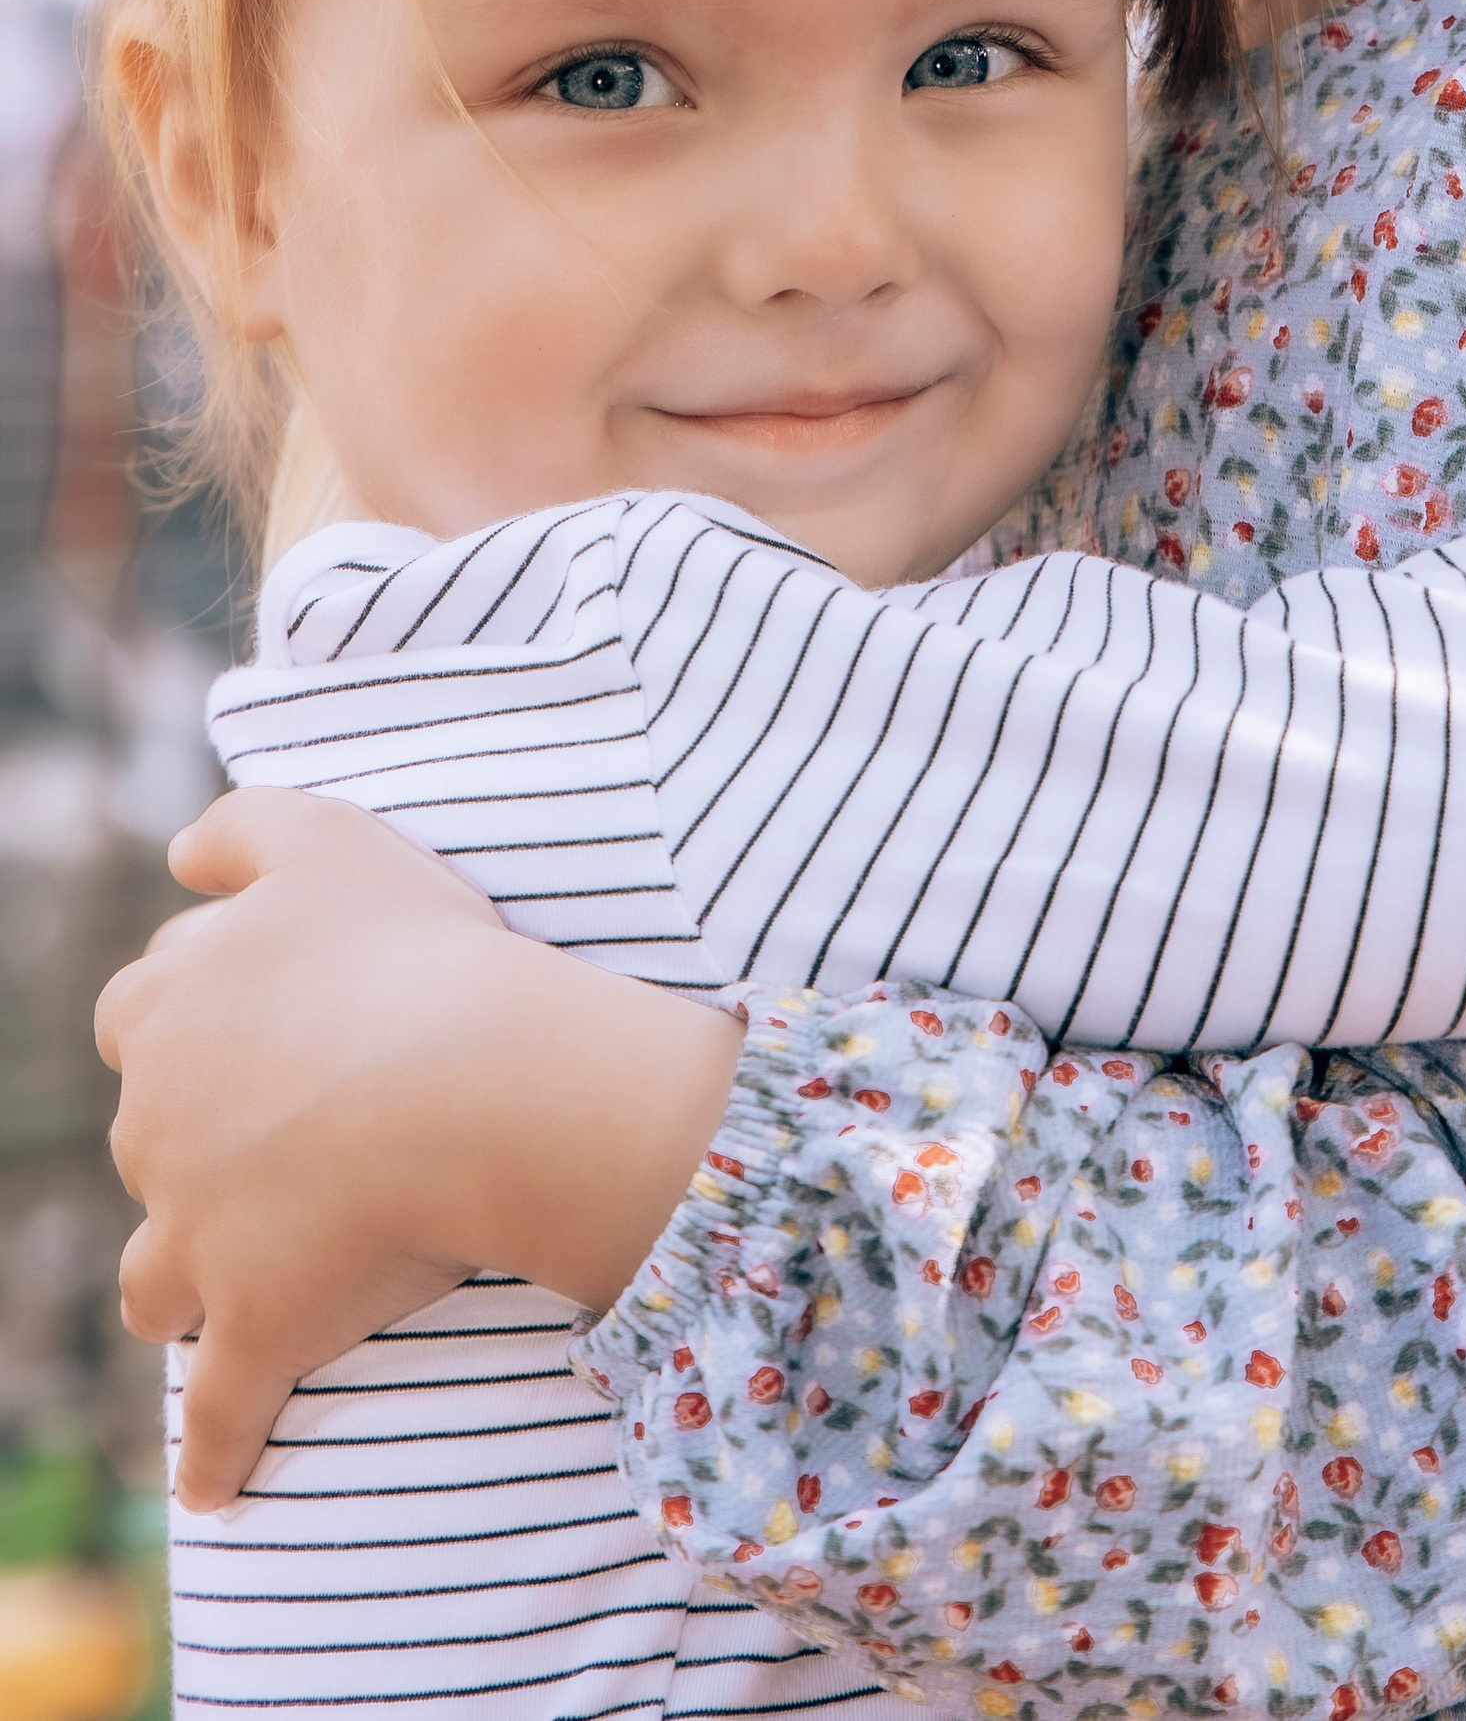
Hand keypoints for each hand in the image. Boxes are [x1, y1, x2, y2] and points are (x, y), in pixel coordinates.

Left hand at [97, 788, 744, 1511]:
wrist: (476, 1085)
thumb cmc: (414, 952)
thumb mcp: (327, 838)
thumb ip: (242, 828)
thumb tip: (178, 851)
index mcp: (170, 1008)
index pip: (143, 1011)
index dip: (202, 1018)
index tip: (268, 1027)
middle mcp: (158, 1123)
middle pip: (148, 1142)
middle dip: (199, 1145)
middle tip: (294, 1134)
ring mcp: (198, 1236)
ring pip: (157, 1277)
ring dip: (190, 1281)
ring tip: (250, 1282)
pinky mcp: (253, 1328)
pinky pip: (221, 1411)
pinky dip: (219, 1449)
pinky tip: (219, 1483)